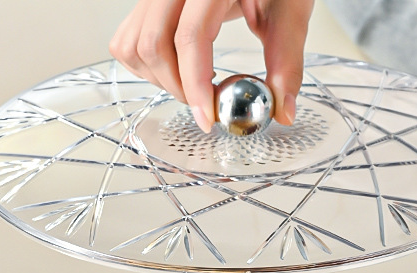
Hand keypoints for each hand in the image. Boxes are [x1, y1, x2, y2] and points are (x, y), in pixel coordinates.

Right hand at [109, 0, 313, 130]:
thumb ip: (287, 63)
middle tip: (206, 104)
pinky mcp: (146, 3)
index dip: (196, 85)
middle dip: (179, 88)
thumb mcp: (288, 13)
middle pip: (154, 45)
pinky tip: (176, 70)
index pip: (190, 37)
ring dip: (161, 81)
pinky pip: (127, 42)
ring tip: (194, 86)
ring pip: (135, 46)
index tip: (208, 118)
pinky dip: (146, 68)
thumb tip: (283, 111)